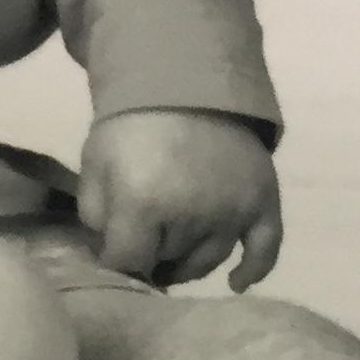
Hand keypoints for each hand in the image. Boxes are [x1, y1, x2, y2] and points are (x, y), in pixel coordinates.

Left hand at [77, 109, 283, 290]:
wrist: (182, 77)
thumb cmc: (129, 124)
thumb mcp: (94, 163)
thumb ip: (95, 216)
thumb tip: (111, 256)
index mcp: (143, 204)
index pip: (129, 262)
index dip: (119, 261)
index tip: (117, 252)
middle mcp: (191, 215)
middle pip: (169, 261)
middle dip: (153, 254)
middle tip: (146, 240)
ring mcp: (231, 211)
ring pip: (208, 261)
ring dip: (190, 261)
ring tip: (176, 251)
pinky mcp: (262, 201)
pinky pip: (265, 249)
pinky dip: (254, 270)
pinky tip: (237, 283)